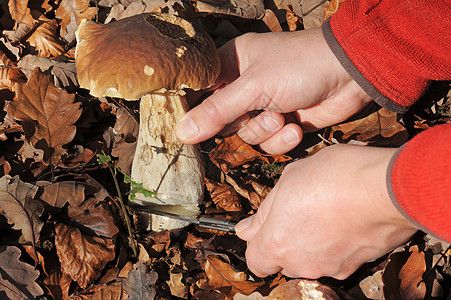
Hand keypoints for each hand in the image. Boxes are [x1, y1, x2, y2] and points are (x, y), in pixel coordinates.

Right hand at [176, 28, 371, 153]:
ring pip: (247, 135)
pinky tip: (296, 126)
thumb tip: (181, 132)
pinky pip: (269, 142)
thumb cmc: (299, 67)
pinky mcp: (283, 122)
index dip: (195, 110)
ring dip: (266, 131)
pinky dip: (282, 139)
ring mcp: (265, 105)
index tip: (190, 127)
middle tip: (258, 113)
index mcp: (231, 65)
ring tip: (283, 116)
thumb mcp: (253, 88)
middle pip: (222, 120)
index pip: (200, 91)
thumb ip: (217, 112)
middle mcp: (245, 86)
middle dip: (242, 123)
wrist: (349, 75)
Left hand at [235, 144, 417, 278]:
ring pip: (311, 260)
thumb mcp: (288, 179)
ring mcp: (330, 267)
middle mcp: (301, 263)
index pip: (256, 261)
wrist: (385, 188)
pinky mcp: (356, 266)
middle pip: (285, 261)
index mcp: (277, 243)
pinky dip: (337, 245)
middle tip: (298, 212)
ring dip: (312, 243)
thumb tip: (246, 229)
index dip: (258, 244)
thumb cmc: (335, 176)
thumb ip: (264, 211)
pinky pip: (337, 258)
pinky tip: (344, 220)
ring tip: (325, 212)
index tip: (266, 228)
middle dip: (287, 241)